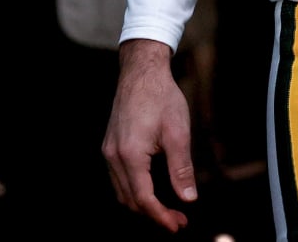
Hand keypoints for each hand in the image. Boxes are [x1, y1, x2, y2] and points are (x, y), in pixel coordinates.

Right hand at [102, 38, 195, 231]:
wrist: (141, 72)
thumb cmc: (161, 97)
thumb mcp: (178, 132)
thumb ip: (181, 168)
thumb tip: (188, 198)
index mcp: (130, 155)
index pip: (143, 199)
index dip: (161, 216)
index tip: (178, 225)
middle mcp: (113, 157)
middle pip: (130, 200)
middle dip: (154, 214)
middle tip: (178, 220)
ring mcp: (108, 152)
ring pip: (122, 192)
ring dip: (143, 205)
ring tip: (168, 209)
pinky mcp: (110, 146)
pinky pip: (119, 178)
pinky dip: (134, 190)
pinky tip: (152, 189)